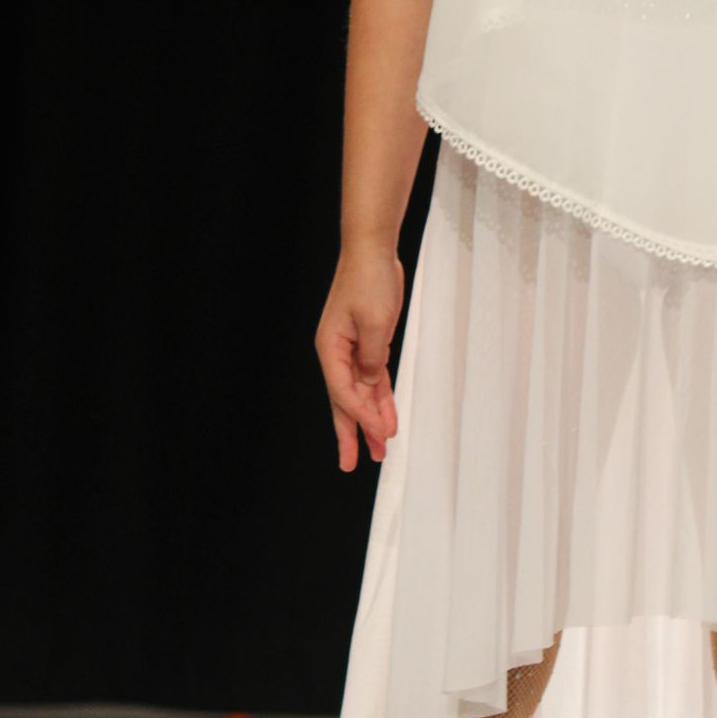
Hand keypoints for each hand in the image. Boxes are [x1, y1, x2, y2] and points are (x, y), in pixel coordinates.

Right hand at [315, 247, 405, 469]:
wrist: (372, 252)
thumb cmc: (368, 280)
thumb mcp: (374, 320)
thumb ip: (372, 356)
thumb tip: (370, 381)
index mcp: (330, 348)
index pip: (343, 391)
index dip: (360, 415)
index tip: (378, 433)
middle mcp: (336, 353)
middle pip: (343, 402)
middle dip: (350, 433)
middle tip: (350, 464)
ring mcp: (351, 351)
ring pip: (360, 395)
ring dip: (370, 421)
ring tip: (378, 450)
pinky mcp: (367, 346)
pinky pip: (373, 380)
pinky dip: (381, 399)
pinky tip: (386, 419)